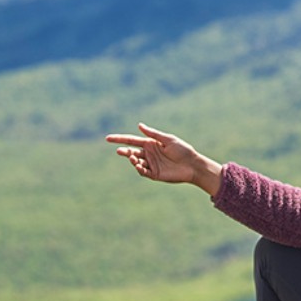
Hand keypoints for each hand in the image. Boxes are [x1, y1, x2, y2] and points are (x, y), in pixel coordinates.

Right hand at [106, 124, 223, 194]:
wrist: (193, 165)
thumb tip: (139, 125)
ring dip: (133, 160)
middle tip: (119, 151)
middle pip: (131, 152)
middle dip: (124, 151)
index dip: (119, 139)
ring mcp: (151, 164)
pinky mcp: (155, 174)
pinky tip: (139, 166)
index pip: (132, 140)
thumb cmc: (183, 150)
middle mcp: (149, 154)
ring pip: (136, 162)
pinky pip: (143, 172)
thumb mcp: (168, 139)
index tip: (108, 138)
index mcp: (150, 144)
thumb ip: (153, 134)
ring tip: (133, 158)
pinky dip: (139, 169)